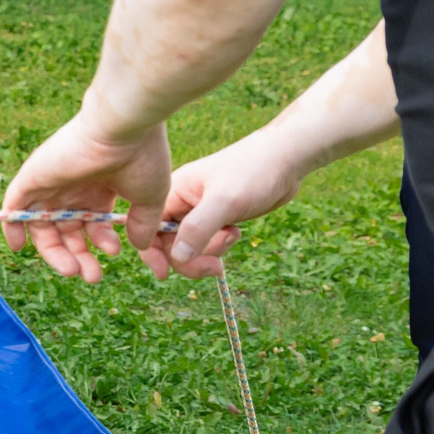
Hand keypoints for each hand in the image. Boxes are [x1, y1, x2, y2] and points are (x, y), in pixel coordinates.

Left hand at [0, 110, 172, 284]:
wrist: (123, 127)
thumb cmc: (141, 156)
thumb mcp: (149, 197)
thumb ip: (143, 223)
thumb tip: (141, 246)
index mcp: (100, 188)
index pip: (90, 225)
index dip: (99, 244)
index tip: (113, 253)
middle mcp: (74, 186)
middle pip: (66, 230)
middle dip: (78, 256)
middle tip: (91, 276)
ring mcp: (52, 182)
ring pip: (43, 225)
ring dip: (54, 252)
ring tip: (73, 270)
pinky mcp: (33, 176)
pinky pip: (14, 206)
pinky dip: (13, 226)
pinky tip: (18, 247)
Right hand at [159, 133, 303, 278]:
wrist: (285, 159)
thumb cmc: (253, 171)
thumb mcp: (224, 201)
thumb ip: (198, 229)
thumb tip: (176, 257)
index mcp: (172, 192)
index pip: (148, 229)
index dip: (152, 253)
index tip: (164, 274)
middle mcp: (180, 203)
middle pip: (169, 245)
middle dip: (190, 259)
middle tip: (216, 267)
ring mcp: (198, 212)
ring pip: (190, 248)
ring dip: (210, 251)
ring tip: (232, 235)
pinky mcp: (215, 219)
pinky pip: (207, 244)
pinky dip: (219, 246)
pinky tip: (235, 232)